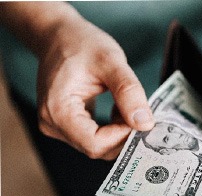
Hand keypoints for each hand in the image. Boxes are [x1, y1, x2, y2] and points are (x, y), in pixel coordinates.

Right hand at [37, 15, 154, 159]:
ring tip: (125, 105)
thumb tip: (145, 124)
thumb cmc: (81, 44)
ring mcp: (57, 126)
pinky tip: (117, 110)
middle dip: (123, 134)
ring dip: (119, 131)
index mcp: (58, 110)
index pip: (95, 144)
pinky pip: (94, 138)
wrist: (60, 36)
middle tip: (139, 112)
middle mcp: (52, 124)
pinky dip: (112, 129)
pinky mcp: (66, 125)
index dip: (122, 136)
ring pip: (97, 145)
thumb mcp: (111, 61)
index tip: (140, 118)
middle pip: (96, 148)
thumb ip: (129, 92)